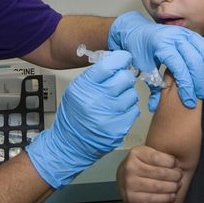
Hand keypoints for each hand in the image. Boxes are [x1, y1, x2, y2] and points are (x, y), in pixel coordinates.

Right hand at [26, 50, 139, 188]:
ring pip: (132, 94)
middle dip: (125, 76)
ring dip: (127, 94)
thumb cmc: (73, 115)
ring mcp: (109, 116)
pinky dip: (129, 108)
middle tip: (121, 80)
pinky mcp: (119, 129)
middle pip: (125, 78)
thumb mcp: (77, 89)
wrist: (70, 144)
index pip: (109, 65)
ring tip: (116, 99)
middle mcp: (97, 101)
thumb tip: (115, 61)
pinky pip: (134, 110)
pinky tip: (118, 111)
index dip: (121, 58)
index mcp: (85, 87)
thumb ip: (95, 76)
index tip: (124, 58)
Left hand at [108, 11, 203, 109]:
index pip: (179, 67)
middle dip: (201, 80)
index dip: (186, 86)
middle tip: (202, 95)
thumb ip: (152, 85)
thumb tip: (156, 105)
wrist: (138, 31)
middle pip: (194, 60)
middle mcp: (175, 37)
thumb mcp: (142, 67)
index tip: (189, 100)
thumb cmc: (140, 50)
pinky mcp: (192, 33)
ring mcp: (185, 33)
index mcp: (161, 45)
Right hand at [116, 145, 182, 202]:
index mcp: (135, 153)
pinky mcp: (130, 197)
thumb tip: (178, 164)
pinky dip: (165, 198)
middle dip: (175, 175)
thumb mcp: (146, 154)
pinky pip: (152, 199)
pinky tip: (172, 196)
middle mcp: (130, 167)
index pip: (158, 158)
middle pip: (160, 173)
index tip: (177, 165)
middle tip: (180, 176)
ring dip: (172, 187)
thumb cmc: (140, 164)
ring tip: (177, 186)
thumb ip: (159, 155)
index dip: (171, 162)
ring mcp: (128, 183)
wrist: (122, 178)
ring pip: (158, 186)